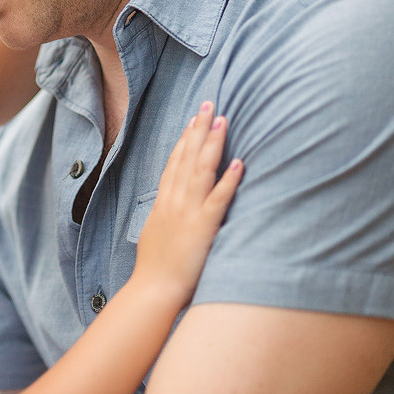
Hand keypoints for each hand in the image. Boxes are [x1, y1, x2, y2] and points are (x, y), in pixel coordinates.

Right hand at [132, 102, 241, 304]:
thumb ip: (164, 216)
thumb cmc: (155, 269)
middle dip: (198, 129)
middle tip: (209, 103)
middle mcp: (174, 201)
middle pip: (187, 157)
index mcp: (163, 202)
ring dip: (212, 144)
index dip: (185, 139)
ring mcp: (188, 212)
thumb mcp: (154, 233)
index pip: (175, 162)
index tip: (193, 119)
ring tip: (222, 120)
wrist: (153, 290)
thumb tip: (169, 207)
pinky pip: (219, 199)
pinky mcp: (203, 227)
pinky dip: (229, 180)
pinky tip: (240, 163)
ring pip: (201, 170)